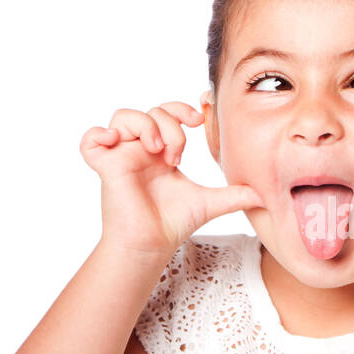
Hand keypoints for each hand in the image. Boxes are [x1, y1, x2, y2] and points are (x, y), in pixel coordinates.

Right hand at [80, 102, 263, 257]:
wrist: (153, 244)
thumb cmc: (173, 224)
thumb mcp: (210, 203)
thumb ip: (234, 195)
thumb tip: (263, 194)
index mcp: (162, 152)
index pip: (168, 113)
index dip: (181, 109)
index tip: (198, 120)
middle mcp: (141, 150)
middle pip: (151, 112)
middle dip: (169, 125)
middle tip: (178, 154)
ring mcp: (122, 156)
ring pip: (124, 116)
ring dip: (144, 125)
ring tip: (156, 150)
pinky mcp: (106, 167)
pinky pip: (90, 140)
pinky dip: (98, 135)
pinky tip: (116, 143)